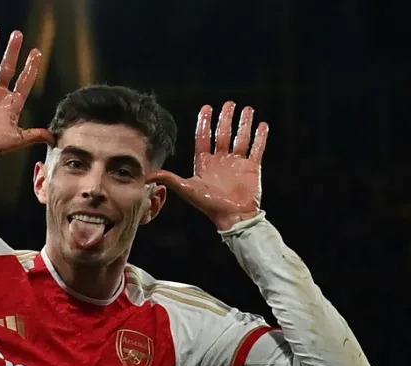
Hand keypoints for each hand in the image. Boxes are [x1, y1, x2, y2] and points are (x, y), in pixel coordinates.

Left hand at [149, 102, 268, 230]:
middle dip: (226, 119)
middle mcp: (221, 161)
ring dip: (244, 124)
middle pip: (223, 134)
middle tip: (230, 103)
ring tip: (247, 109)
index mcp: (205, 163)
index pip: (204, 137)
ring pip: (241, 138)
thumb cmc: (209, 205)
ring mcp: (237, 163)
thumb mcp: (187, 189)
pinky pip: (257, 149)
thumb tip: (147, 174)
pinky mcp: (252, 168)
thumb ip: (169, 179)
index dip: (204, 122)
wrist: (232, 217)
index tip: (207, 107)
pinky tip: (263, 124)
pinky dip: (260, 137)